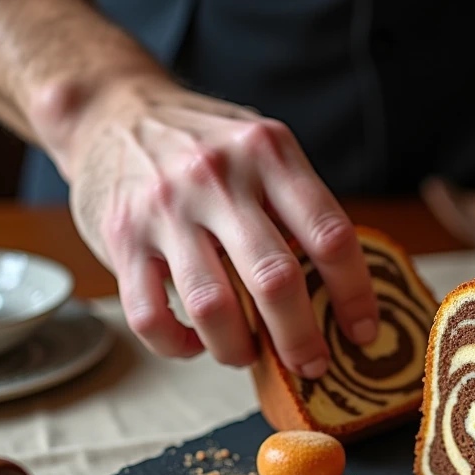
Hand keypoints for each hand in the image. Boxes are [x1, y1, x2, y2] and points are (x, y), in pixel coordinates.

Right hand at [51, 75, 378, 375]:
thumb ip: (298, 206)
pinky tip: (195, 344)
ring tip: (250, 355)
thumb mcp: (263, 150)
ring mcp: (164, 209)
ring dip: (238, 349)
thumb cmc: (206, 144)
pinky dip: (179, 346)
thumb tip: (341, 293)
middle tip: (312, 364)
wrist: (110, 110)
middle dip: (301, 338)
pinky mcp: (120, 238)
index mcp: (269, 154)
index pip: (330, 235)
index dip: (354, 294)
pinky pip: (151, 317)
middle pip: (275, 279)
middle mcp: (216, 177)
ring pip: (213, 307)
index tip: (364, 331)